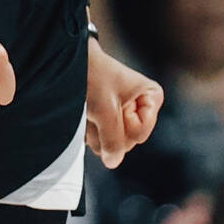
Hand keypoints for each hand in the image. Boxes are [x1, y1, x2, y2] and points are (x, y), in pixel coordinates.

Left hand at [85, 40, 163, 167]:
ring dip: (96, 130)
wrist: (72, 61)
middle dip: (108, 128)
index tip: (113, 99)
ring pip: (113, 144)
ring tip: (90, 108)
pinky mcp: (110, 120)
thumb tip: (113, 162)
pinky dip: (90, 129)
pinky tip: (86, 113)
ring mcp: (125, 115)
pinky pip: (102, 139)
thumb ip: (113, 140)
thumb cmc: (93, 74)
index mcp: (151, 97)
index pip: (140, 133)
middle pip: (128, 141)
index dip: (123, 121)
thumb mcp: (105, 109)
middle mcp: (141, 107)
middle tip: (97, 105)